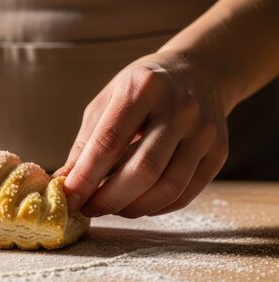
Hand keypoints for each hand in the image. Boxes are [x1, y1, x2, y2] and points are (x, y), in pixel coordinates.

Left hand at [56, 52, 228, 217]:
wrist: (199, 72)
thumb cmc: (141, 90)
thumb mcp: (107, 101)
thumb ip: (86, 143)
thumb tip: (64, 183)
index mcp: (143, 88)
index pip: (109, 142)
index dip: (86, 176)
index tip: (68, 198)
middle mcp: (179, 108)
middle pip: (143, 170)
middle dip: (109, 199)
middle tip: (88, 209)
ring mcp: (204, 131)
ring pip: (168, 187)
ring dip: (133, 208)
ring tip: (111, 208)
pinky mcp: (219, 152)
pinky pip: (186, 193)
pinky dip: (157, 207)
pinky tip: (138, 204)